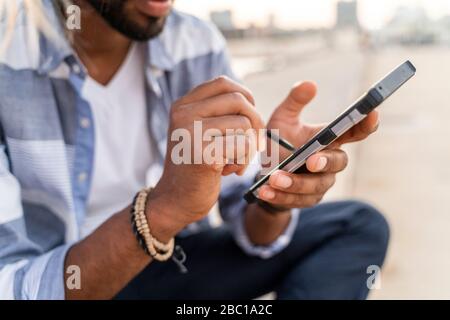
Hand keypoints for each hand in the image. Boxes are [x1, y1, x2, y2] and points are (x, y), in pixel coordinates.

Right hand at [148, 76, 264, 233]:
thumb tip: (249, 99)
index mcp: (182, 106)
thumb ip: (214, 113)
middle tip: (253, 143)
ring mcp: (191, 133)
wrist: (175, 201)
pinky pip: (243, 146)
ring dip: (250, 146)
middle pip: (239, 101)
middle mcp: (183, 115)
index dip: (245, 95)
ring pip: (245, 123)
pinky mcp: (204, 154)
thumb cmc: (194, 166)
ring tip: (237, 161)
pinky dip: (245, 160)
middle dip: (256, 122)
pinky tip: (232, 171)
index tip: (249, 117)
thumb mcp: (197, 131)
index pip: (223, 83)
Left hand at [260, 81, 378, 208]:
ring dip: (295, 183)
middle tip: (310, 161)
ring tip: (275, 178)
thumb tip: (309, 84)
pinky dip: (281, 196)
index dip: (366, 124)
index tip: (371, 113)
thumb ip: (294, 102)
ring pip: (316, 186)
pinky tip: (265, 191)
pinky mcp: (307, 200)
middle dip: (325, 162)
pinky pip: (298, 200)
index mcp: (329, 139)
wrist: (265, 174)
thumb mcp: (282, 120)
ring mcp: (321, 183)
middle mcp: (330, 161)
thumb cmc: (279, 143)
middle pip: (339, 163)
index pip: (355, 132)